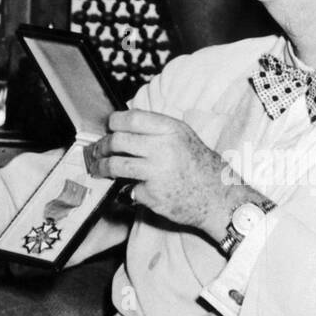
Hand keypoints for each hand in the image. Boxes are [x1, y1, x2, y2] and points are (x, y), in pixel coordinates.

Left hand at [84, 109, 250, 243]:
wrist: (218, 197)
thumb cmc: (199, 165)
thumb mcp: (182, 136)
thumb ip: (155, 129)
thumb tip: (121, 127)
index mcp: (170, 129)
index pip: (129, 119)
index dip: (113, 123)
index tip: (109, 128)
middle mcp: (163, 148)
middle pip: (117, 141)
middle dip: (102, 146)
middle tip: (98, 150)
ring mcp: (157, 173)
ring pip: (116, 165)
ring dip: (102, 167)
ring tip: (99, 168)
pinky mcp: (153, 195)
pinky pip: (129, 189)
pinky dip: (127, 189)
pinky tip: (130, 188)